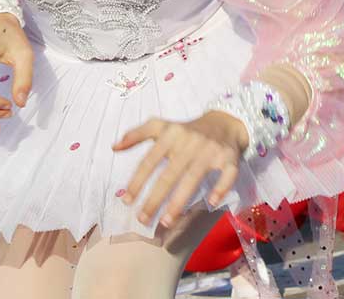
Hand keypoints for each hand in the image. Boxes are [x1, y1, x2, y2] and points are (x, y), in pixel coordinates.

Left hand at [114, 111, 246, 229]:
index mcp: (170, 134)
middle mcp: (189, 142)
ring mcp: (210, 150)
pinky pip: (227, 174)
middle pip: (169, 174)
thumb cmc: (186, 130)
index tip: (127, 201)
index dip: (137, 181)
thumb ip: (136, 135)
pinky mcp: (229, 157)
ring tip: (165, 222)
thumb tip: (114, 147)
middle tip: (142, 220)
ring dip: (179, 202)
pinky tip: (211, 203)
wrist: (224, 121)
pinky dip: (220, 187)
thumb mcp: (161, 126)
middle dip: (154, 199)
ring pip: (193, 178)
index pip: (150, 160)